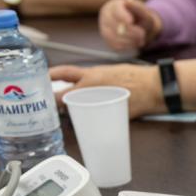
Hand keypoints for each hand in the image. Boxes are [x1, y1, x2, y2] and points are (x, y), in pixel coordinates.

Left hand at [50, 64, 164, 118]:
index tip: (41, 77)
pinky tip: (89, 124)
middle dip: (55, 102)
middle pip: (64, 97)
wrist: (154, 88)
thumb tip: (85, 83)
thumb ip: (96, 78)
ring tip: (70, 114)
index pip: (64, 73)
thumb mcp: (111, 71)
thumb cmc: (137, 78)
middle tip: (49, 105)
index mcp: (92, 75)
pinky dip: (89, 123)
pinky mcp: (110, 117)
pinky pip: (94, 122)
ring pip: (76, 111)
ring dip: (71, 113)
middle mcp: (92, 89)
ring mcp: (99, 104)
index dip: (50, 75)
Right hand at [99, 0, 162, 51]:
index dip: (122, 16)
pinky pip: (116, 46)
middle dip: (131, 32)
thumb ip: (138, 8)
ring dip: (131, 40)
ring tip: (141, 39)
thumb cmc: (140, 18)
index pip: (115, 11)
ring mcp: (104, 29)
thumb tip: (128, 1)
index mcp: (114, 6)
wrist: (139, 27)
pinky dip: (128, 46)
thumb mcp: (143, 12)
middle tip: (142, 34)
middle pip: (115, 25)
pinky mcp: (107, 40)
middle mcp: (105, 16)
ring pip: (115, 37)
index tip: (130, 21)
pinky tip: (134, 42)